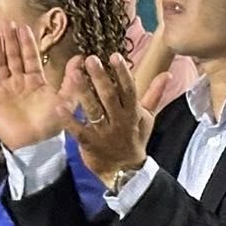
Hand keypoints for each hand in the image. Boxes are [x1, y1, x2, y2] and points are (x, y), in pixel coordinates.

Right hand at [0, 23, 68, 151]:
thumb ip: (71, 80)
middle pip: (13, 57)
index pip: (30, 57)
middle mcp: (19, 82)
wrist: (34, 146)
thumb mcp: (65, 100)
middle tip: (6, 22)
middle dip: (10, 40)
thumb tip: (82, 57)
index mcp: (36, 80)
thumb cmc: (51, 125)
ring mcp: (6, 89)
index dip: (26, 43)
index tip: (24, 27)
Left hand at [60, 53, 165, 186]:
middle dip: (100, 77)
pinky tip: (59, 107)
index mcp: (132, 112)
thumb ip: (155, 94)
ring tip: (74, 74)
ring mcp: (104, 133)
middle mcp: (119, 121)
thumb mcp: (148, 117)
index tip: (114, 56)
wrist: (125, 170)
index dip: (122, 72)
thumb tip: (167, 74)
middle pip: (109, 96)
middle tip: (91, 59)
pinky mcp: (89, 143)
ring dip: (83, 92)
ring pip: (94, 110)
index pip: (129, 89)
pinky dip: (68, 120)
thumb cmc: (135, 139)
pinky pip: (78, 130)